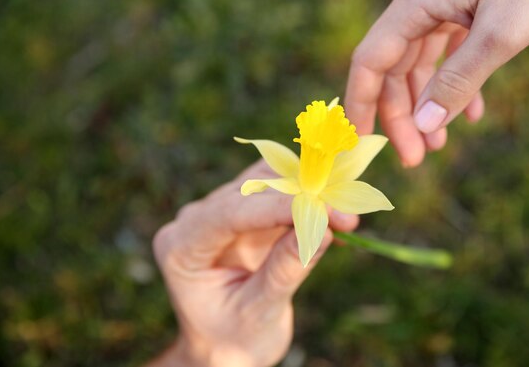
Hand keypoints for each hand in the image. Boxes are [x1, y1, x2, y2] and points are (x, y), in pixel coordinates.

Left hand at [146, 161, 357, 366]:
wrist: (226, 345)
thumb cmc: (233, 337)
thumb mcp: (257, 311)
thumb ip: (284, 270)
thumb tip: (323, 228)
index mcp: (182, 247)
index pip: (230, 213)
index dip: (276, 207)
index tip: (321, 208)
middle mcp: (197, 220)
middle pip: (250, 190)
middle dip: (300, 199)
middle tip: (346, 217)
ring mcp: (221, 211)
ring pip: (268, 182)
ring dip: (309, 194)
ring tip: (347, 217)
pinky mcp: (247, 211)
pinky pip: (280, 193)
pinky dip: (309, 202)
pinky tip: (337, 220)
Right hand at [345, 0, 528, 166]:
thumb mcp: (501, 33)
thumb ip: (459, 80)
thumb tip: (424, 125)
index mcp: (416, 3)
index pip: (370, 59)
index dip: (361, 101)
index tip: (361, 140)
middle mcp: (420, 4)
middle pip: (393, 68)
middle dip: (402, 115)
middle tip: (416, 156)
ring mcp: (441, 6)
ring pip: (418, 65)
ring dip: (426, 105)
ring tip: (439, 143)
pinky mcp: (463, 9)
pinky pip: (446, 55)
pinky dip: (453, 85)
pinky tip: (470, 111)